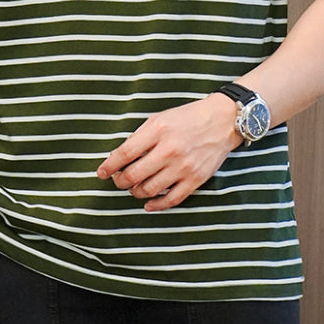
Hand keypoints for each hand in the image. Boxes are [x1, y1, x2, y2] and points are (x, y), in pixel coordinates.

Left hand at [96, 93, 241, 210]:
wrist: (222, 121)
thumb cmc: (187, 118)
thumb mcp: (159, 118)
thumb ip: (139, 137)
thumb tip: (119, 157)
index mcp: (157, 130)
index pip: (124, 154)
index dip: (109, 166)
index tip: (101, 172)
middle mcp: (169, 150)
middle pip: (134, 175)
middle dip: (120, 181)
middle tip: (118, 180)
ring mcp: (183, 167)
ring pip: (149, 190)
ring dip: (136, 192)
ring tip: (134, 187)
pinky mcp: (196, 180)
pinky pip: (171, 200)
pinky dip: (156, 205)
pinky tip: (149, 203)